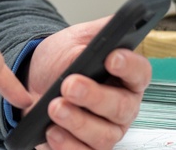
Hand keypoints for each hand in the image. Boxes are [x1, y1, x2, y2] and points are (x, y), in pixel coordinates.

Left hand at [26, 18, 151, 149]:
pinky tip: (51, 131)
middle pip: (120, 108)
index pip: (140, 72)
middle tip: (69, 84)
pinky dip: (67, 145)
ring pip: (103, 136)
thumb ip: (95, 36)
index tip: (111, 57)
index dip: (129, 66)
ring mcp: (107, 131)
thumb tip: (103, 40)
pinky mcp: (86, 147)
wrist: (35, 78)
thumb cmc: (63, 58)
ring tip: (54, 107)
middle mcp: (123, 106)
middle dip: (94, 97)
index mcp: (127, 75)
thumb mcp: (77, 38)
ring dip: (77, 122)